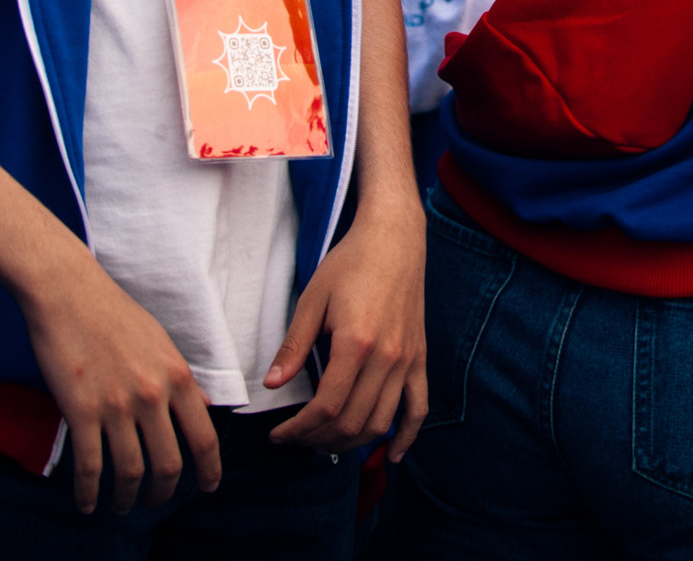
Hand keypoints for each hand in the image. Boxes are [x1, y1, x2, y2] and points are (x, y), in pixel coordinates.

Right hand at [19, 253, 222, 512]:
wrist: (68, 292)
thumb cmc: (114, 313)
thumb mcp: (162, 342)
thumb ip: (181, 380)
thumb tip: (204, 407)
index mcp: (177, 376)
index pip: (204, 437)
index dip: (210, 470)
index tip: (209, 487)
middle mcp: (152, 395)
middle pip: (169, 463)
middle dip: (164, 492)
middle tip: (156, 501)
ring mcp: (116, 405)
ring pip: (130, 471)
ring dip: (126, 497)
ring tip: (122, 505)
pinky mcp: (81, 411)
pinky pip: (90, 466)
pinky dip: (89, 492)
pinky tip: (87, 503)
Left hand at [266, 192, 425, 456]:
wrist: (394, 239)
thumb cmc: (350, 263)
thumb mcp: (313, 299)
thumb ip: (294, 345)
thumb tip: (273, 384)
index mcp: (356, 343)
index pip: (327, 407)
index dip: (299, 430)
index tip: (279, 435)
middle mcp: (386, 358)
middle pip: (353, 422)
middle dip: (319, 440)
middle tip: (296, 439)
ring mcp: (407, 360)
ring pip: (382, 421)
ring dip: (352, 442)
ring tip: (325, 442)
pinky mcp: (419, 358)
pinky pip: (418, 406)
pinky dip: (406, 435)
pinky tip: (391, 453)